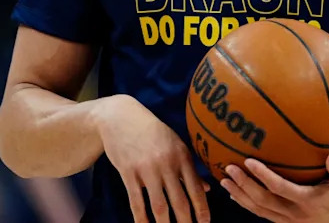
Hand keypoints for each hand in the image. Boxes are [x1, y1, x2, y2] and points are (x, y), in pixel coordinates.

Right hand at [97, 94, 210, 222]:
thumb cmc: (152, 132)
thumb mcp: (175, 144)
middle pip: (179, 201)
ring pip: (159, 206)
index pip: (195, 188)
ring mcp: (147, 169)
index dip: (202, 210)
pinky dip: (141, 219)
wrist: (121, 117)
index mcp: (182, 156)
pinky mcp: (129, 173)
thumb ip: (190, 169)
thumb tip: (207, 189)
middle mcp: (167, 164)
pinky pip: (136, 201)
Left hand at [221, 153, 328, 222]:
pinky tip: (240, 196)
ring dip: (241, 197)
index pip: (278, 188)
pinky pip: (265, 216)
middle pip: (262, 202)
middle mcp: (297, 215)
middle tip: (228, 170)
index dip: (261, 175)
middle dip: (243, 186)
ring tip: (225, 183)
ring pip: (260, 212)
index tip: (248, 161)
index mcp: (309, 201)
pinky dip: (250, 206)